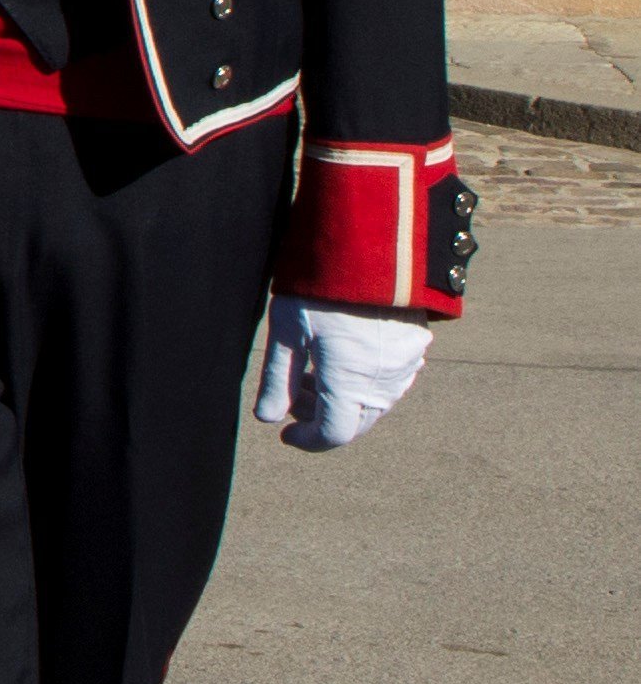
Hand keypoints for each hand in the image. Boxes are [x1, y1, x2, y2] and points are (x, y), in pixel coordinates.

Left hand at [255, 294, 432, 450]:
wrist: (371, 243)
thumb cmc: (319, 285)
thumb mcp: (287, 331)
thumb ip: (278, 379)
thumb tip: (267, 419)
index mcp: (352, 382)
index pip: (335, 434)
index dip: (308, 440)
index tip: (284, 434)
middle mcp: (386, 379)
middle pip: (356, 420)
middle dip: (321, 418)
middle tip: (292, 400)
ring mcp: (407, 362)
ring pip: (374, 400)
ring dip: (341, 400)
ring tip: (307, 376)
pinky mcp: (416, 344)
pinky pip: (390, 379)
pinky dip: (361, 382)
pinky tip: (337, 360)